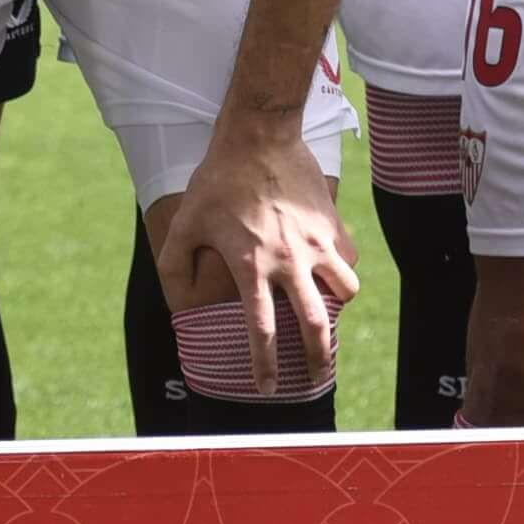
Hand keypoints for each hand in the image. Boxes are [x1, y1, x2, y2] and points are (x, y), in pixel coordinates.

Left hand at [155, 115, 362, 392]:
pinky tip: (331, 275)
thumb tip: (180, 310)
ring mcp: (316, 242)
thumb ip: (175, 271)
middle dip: (318, 357)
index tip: (268, 388)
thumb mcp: (183, 226)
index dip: (265, 365)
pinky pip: (348, 260)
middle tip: (319, 375)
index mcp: (250, 267)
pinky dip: (343, 274)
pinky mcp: (333, 224)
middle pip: (315, 323)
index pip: (262, 330)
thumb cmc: (216, 181)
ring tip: (329, 318)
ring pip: (344, 292)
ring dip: (338, 311)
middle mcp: (288, 261)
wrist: (258, 135)